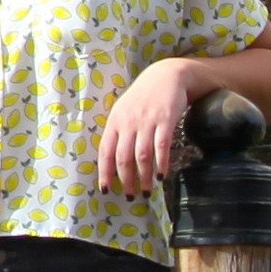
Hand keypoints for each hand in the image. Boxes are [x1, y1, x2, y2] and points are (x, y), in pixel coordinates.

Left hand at [92, 58, 203, 189]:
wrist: (166, 75)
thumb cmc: (143, 96)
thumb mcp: (124, 110)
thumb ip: (118, 132)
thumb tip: (112, 161)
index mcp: (115, 121)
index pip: (106, 151)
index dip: (104, 172)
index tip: (105, 189)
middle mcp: (128, 122)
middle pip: (123, 158)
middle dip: (126, 180)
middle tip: (130, 196)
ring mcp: (147, 121)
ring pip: (142, 156)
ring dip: (143, 177)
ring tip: (146, 191)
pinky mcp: (165, 120)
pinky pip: (161, 147)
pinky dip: (161, 164)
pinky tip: (161, 176)